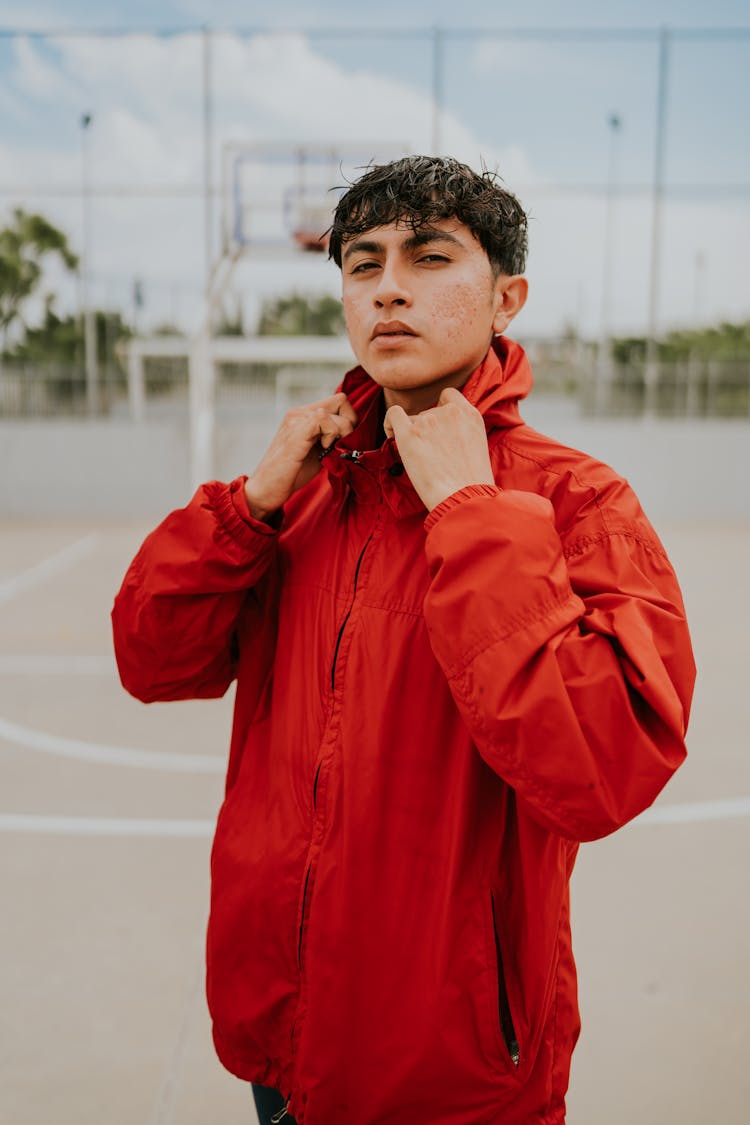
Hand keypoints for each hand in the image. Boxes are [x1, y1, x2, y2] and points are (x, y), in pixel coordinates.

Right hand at [245, 392, 356, 519]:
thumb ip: (331, 438)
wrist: (266, 490)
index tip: (342, 441)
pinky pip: (323, 419)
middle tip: (339, 445)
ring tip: (327, 450)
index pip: (339, 401)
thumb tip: (355, 435)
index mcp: (303, 415)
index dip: (349, 420)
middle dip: (349, 424)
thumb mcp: (318, 451)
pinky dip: (332, 435)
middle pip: (342, 400)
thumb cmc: (291, 474)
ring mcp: (295, 420)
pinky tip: (323, 450)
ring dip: (341, 433)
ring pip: (336, 410)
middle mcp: (299, 412)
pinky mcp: (295, 433)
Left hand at [384, 387, 493, 511]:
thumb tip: (442, 435)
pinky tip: (393, 437)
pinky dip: (390, 423)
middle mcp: (449, 412)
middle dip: (426, 429)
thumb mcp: (477, 446)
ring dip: (412, 433)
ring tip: (419, 458)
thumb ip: (462, 431)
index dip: (439, 410)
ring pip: (412, 418)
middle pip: (428, 411)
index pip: (448, 396)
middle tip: (430, 454)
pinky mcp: (409, 434)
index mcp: (470, 414)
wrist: (463, 498)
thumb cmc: (470, 483)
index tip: (437, 428)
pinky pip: (393, 414)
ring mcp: (429, 421)